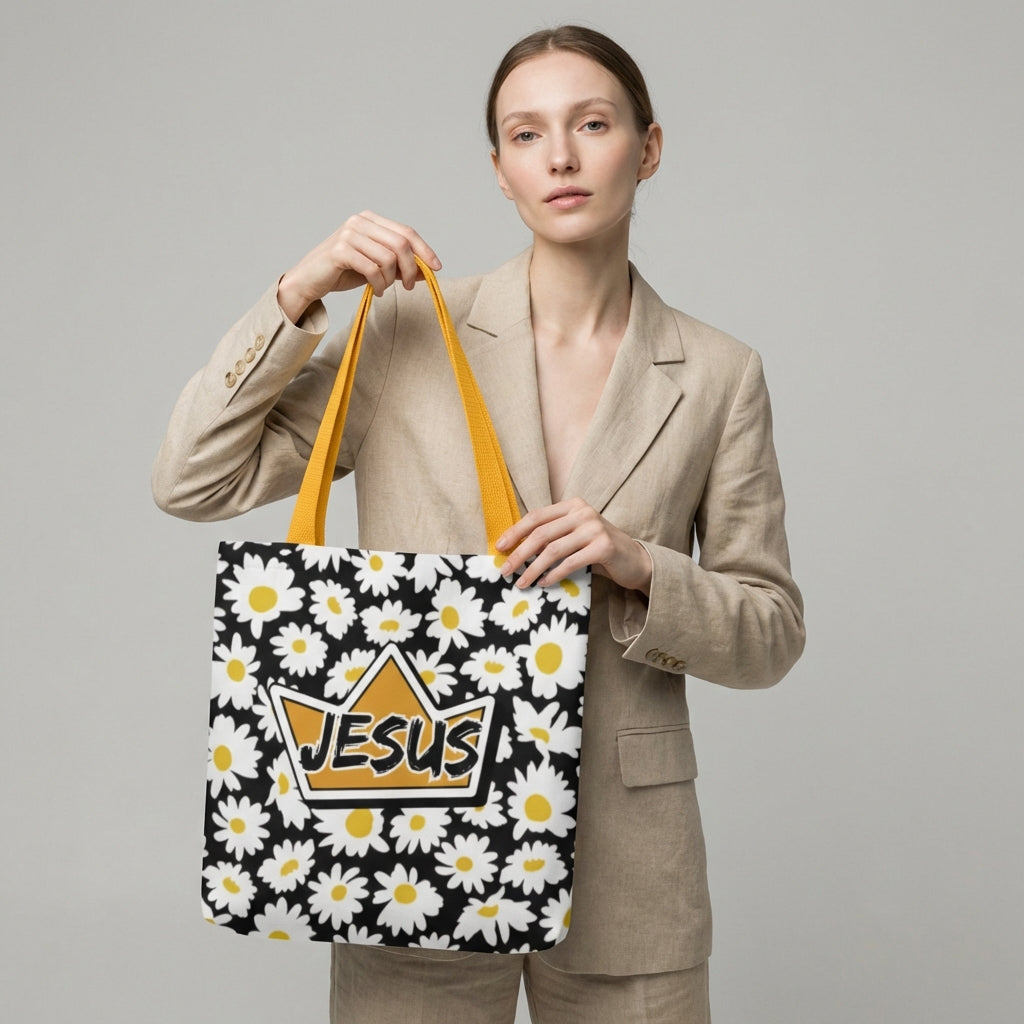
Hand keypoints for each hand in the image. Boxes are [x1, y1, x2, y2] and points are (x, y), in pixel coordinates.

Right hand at [276, 211, 440, 321]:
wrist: (308, 280)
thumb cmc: (342, 272)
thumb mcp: (376, 267)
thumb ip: (399, 265)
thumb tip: (428, 271)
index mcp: (370, 220)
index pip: (406, 231)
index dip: (424, 250)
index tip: (437, 268)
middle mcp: (360, 221)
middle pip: (401, 243)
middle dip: (411, 268)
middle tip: (410, 286)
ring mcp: (349, 234)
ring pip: (388, 258)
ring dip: (391, 279)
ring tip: (384, 288)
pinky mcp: (340, 250)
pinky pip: (372, 269)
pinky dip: (379, 284)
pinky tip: (375, 291)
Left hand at [495, 498, 652, 594]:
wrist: (634, 561)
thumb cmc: (598, 550)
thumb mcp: (574, 536)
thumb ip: (552, 536)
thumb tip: (516, 550)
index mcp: (573, 506)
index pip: (536, 516)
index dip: (515, 532)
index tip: (499, 548)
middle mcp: (583, 512)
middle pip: (541, 533)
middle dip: (519, 554)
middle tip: (505, 571)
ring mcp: (595, 528)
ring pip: (553, 550)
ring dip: (533, 569)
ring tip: (521, 582)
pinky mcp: (604, 547)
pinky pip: (570, 563)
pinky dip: (554, 575)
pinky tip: (544, 584)